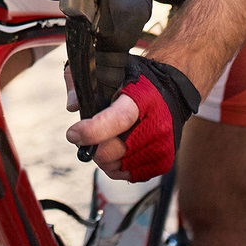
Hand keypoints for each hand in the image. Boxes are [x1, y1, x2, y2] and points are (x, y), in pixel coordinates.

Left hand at [65, 57, 200, 181]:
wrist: (172, 90)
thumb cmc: (138, 80)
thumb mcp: (111, 70)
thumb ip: (85, 81)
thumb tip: (73, 106)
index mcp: (143, 97)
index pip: (118, 119)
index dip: (93, 131)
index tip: (73, 134)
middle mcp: (157, 124)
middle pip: (115, 150)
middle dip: (93, 147)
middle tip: (85, 137)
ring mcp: (162, 145)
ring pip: (119, 166)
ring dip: (104, 159)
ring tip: (103, 142)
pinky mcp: (164, 161)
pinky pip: (131, 175)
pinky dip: (118, 168)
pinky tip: (117, 151)